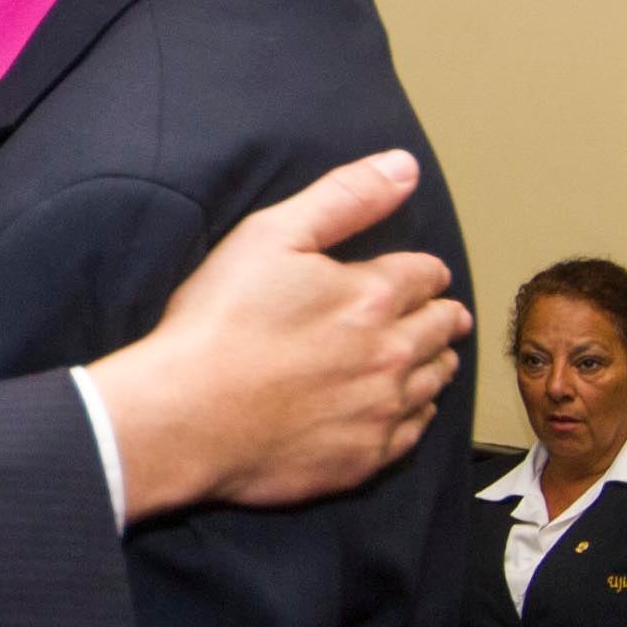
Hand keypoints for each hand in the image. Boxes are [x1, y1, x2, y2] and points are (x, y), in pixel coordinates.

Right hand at [89, 151, 469, 517]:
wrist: (184, 417)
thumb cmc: (218, 324)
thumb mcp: (271, 235)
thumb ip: (344, 197)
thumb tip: (403, 167)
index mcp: (374, 296)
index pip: (427, 275)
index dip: (424, 272)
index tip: (421, 276)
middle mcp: (392, 354)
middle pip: (442, 329)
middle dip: (441, 316)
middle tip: (440, 315)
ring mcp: (381, 411)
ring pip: (435, 381)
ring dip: (435, 364)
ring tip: (429, 358)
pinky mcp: (363, 459)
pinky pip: (412, 433)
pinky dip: (413, 415)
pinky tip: (400, 408)